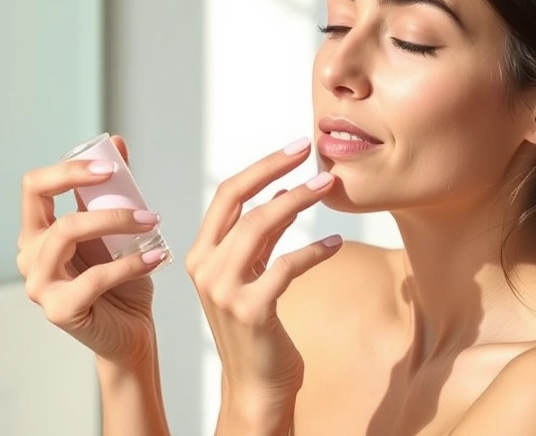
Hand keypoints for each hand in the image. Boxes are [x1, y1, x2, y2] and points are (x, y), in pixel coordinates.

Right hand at [18, 135, 169, 365]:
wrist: (130, 332)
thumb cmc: (121, 281)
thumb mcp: (116, 229)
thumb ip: (112, 190)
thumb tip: (116, 143)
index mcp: (37, 232)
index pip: (34, 186)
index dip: (67, 169)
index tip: (108, 166)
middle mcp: (29, 256)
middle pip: (47, 207)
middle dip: (94, 195)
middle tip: (142, 203)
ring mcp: (39, 285)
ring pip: (67, 233)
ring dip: (116, 222)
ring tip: (152, 223)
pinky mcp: (59, 309)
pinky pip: (95, 276)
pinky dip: (131, 263)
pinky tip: (157, 257)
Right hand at [186, 138, 342, 424]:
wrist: (255, 388)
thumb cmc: (255, 332)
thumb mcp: (248, 277)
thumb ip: (257, 238)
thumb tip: (279, 190)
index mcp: (200, 254)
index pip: (226, 196)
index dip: (261, 167)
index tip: (293, 148)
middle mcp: (205, 268)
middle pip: (242, 203)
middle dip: (279, 172)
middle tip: (314, 156)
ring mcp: (224, 290)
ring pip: (262, 226)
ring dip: (298, 201)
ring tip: (328, 188)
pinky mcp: (251, 310)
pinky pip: (286, 266)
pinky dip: (314, 249)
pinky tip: (334, 242)